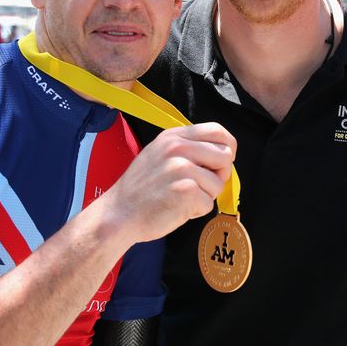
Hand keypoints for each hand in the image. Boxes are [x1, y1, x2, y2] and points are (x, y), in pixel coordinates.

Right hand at [104, 122, 236, 242]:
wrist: (118, 214)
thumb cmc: (141, 189)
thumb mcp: (158, 154)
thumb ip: (187, 148)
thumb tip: (222, 154)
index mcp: (173, 136)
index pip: (218, 131)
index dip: (228, 147)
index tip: (220, 163)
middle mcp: (178, 148)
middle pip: (225, 156)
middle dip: (220, 174)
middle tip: (201, 186)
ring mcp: (181, 168)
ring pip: (219, 183)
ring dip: (206, 196)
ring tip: (182, 198)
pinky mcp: (186, 191)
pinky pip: (209, 203)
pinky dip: (197, 211)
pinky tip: (177, 209)